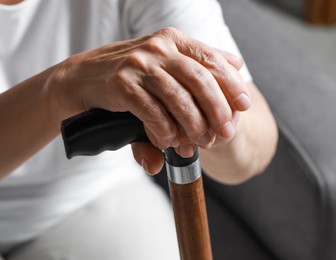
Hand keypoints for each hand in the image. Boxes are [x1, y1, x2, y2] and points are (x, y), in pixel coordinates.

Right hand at [49, 28, 250, 173]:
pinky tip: (169, 141)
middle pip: (199, 79)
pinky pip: (152, 111)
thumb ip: (200, 63)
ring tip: (199, 142)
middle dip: (217, 109)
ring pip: (177, 97)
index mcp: (173, 39)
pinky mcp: (121, 84)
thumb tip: (238, 62)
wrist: (83, 77)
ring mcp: (138, 64)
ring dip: (193, 124)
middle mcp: (158, 47)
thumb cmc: (133, 75)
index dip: (231, 83)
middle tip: (225, 132)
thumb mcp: (166, 62)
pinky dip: (165, 130)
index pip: (211, 59)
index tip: (244, 105)